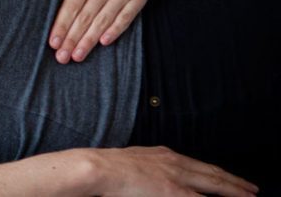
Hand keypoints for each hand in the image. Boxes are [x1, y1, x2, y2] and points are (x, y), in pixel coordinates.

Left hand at [46, 0, 155, 63]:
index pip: (72, 4)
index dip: (62, 24)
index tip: (53, 42)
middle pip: (86, 16)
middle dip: (73, 38)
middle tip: (61, 58)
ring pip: (104, 19)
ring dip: (90, 39)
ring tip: (77, 56)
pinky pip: (127, 16)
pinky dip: (116, 29)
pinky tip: (103, 43)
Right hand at [80, 146, 258, 196]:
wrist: (97, 169)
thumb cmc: (104, 169)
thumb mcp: (130, 163)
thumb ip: (145, 168)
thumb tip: (148, 177)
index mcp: (163, 155)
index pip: (197, 165)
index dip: (216, 172)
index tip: (227, 177)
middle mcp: (174, 163)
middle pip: (212, 173)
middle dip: (234, 181)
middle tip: (251, 188)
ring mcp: (176, 177)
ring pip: (214, 183)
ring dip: (234, 190)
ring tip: (249, 195)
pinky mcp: (173, 191)